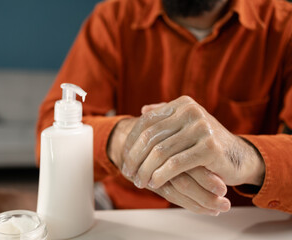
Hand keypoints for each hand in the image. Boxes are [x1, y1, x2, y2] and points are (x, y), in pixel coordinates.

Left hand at [107, 101, 230, 214]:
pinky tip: (154, 183)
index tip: (123, 158)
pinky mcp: (210, 147)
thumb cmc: (206, 143)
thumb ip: (166, 115)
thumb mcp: (186, 125)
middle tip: (128, 173)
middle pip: (151, 137)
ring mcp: (201, 128)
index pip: (146, 122)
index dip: (131, 142)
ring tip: (139, 182)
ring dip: (145, 170)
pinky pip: (176, 164)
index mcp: (182, 104)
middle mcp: (191, 111)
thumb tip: (143, 110)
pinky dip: (161, 175)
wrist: (239, 157)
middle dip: (135, 158)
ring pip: (161, 152)